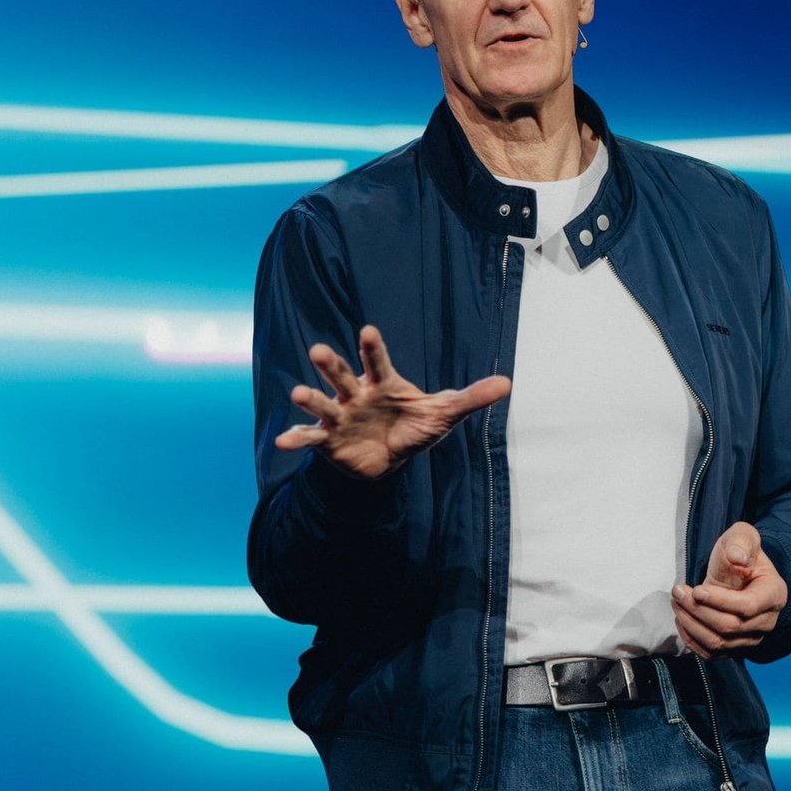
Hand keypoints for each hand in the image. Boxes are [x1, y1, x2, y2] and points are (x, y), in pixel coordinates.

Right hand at [275, 324, 510, 479]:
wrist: (389, 459)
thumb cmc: (414, 427)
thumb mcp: (444, 414)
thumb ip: (471, 397)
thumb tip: (507, 383)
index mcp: (384, 383)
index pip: (377, 362)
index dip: (372, 348)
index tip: (366, 331)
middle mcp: (358, 394)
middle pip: (343, 375)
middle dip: (332, 364)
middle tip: (318, 350)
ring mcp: (340, 415)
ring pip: (324, 402)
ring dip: (311, 397)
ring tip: (299, 392)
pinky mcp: (329, 439)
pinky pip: (312, 437)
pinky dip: (296, 438)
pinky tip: (282, 441)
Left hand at [670, 521, 786, 659]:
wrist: (740, 574)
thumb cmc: (740, 554)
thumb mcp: (743, 536)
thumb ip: (741, 542)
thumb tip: (737, 558)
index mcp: (774, 595)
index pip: (748, 607)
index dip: (719, 601)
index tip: (696, 590)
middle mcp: (766, 622)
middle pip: (729, 627)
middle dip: (698, 610)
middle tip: (677, 591)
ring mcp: (751, 639)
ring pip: (717, 643)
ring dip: (691, 623)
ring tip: (676, 602)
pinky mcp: (734, 649)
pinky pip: (710, 653)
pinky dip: (691, 638)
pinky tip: (682, 618)